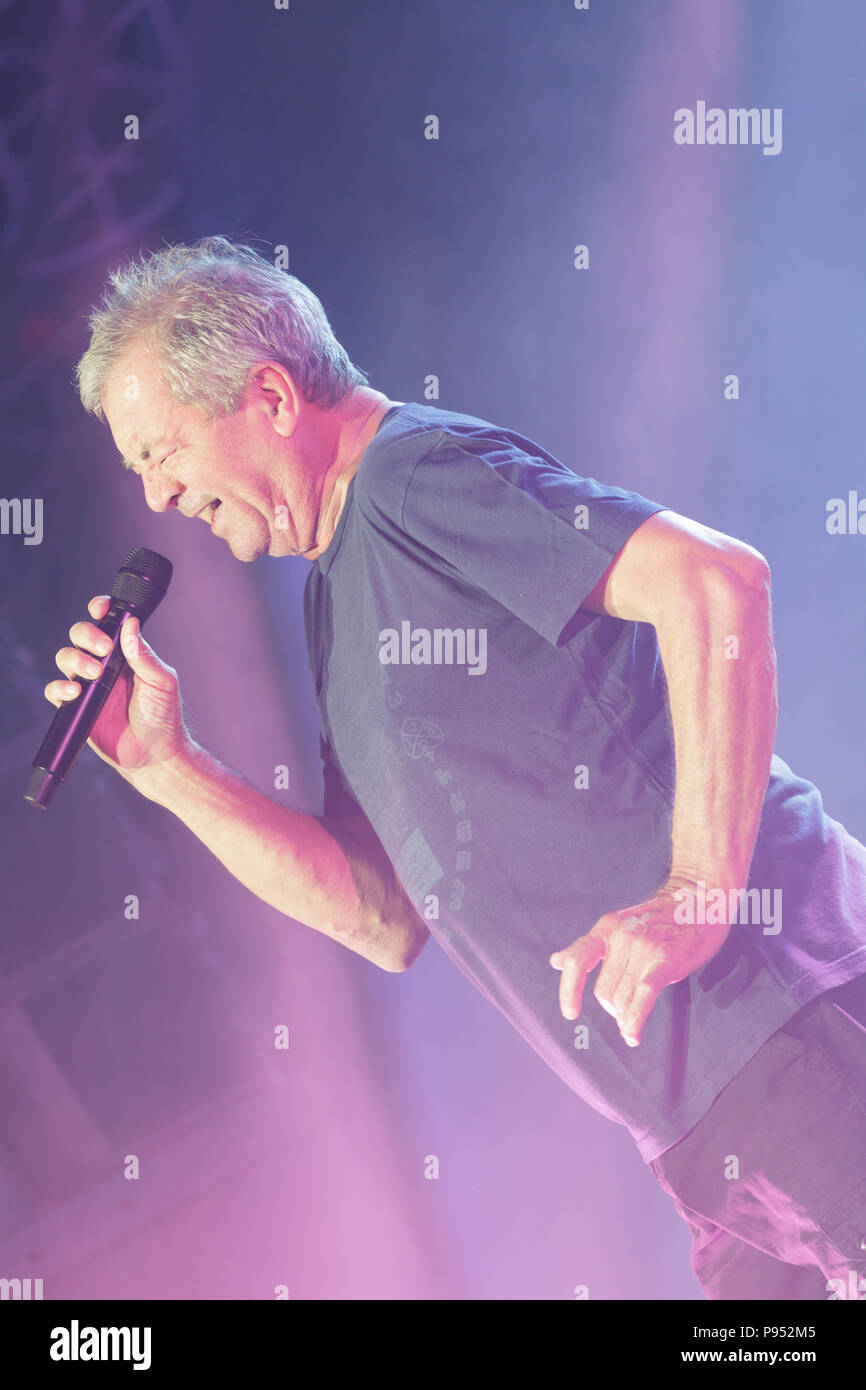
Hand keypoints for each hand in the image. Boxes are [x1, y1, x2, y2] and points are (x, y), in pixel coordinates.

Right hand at [44, 593, 192, 786]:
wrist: (154, 754)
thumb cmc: (163, 717)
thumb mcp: (162, 682)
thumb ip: (144, 655)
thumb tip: (130, 625)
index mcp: (126, 654)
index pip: (107, 623)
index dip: (100, 610)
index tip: (100, 608)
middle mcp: (104, 666)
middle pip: (80, 635)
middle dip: (87, 635)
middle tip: (104, 650)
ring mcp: (89, 685)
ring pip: (65, 657)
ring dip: (75, 659)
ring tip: (94, 674)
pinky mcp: (77, 707)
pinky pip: (56, 691)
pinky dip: (60, 687)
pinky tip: (75, 692)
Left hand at [549, 874, 732, 1046]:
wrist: (700, 895)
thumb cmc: (662, 916)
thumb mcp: (620, 924)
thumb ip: (589, 946)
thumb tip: (555, 961)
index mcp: (607, 928)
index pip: (576, 961)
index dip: (569, 991)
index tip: (570, 1013)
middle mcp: (622, 937)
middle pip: (604, 991)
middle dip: (613, 1008)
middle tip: (627, 1011)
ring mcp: (644, 948)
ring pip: (622, 998)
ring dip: (626, 1017)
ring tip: (636, 1018)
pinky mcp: (666, 960)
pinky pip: (643, 996)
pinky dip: (635, 1020)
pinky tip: (632, 1035)